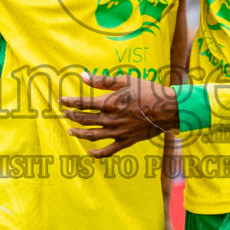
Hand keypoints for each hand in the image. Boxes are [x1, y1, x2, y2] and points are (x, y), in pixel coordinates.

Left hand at [60, 72, 178, 156]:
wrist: (167, 109)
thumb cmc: (147, 91)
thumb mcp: (125, 81)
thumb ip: (102, 80)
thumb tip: (82, 76)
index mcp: (109, 103)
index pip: (82, 104)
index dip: (70, 102)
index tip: (62, 101)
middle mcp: (110, 120)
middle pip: (84, 119)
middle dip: (72, 116)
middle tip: (65, 114)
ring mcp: (117, 133)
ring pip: (91, 135)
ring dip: (79, 133)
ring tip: (71, 131)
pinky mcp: (125, 142)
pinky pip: (107, 151)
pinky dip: (96, 153)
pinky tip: (89, 152)